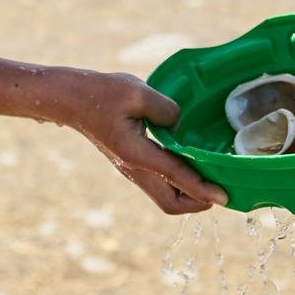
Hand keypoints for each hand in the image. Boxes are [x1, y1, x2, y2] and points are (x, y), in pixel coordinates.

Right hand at [53, 69, 225, 213]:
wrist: (70, 99)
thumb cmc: (100, 93)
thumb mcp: (136, 92)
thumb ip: (166, 109)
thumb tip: (181, 125)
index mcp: (135, 154)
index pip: (176, 177)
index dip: (202, 188)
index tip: (225, 197)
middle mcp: (133, 168)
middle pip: (170, 202)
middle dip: (197, 202)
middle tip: (220, 188)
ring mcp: (131, 168)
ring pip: (165, 195)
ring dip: (189, 193)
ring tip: (211, 178)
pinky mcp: (130, 162)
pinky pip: (159, 181)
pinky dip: (178, 180)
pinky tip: (190, 162)